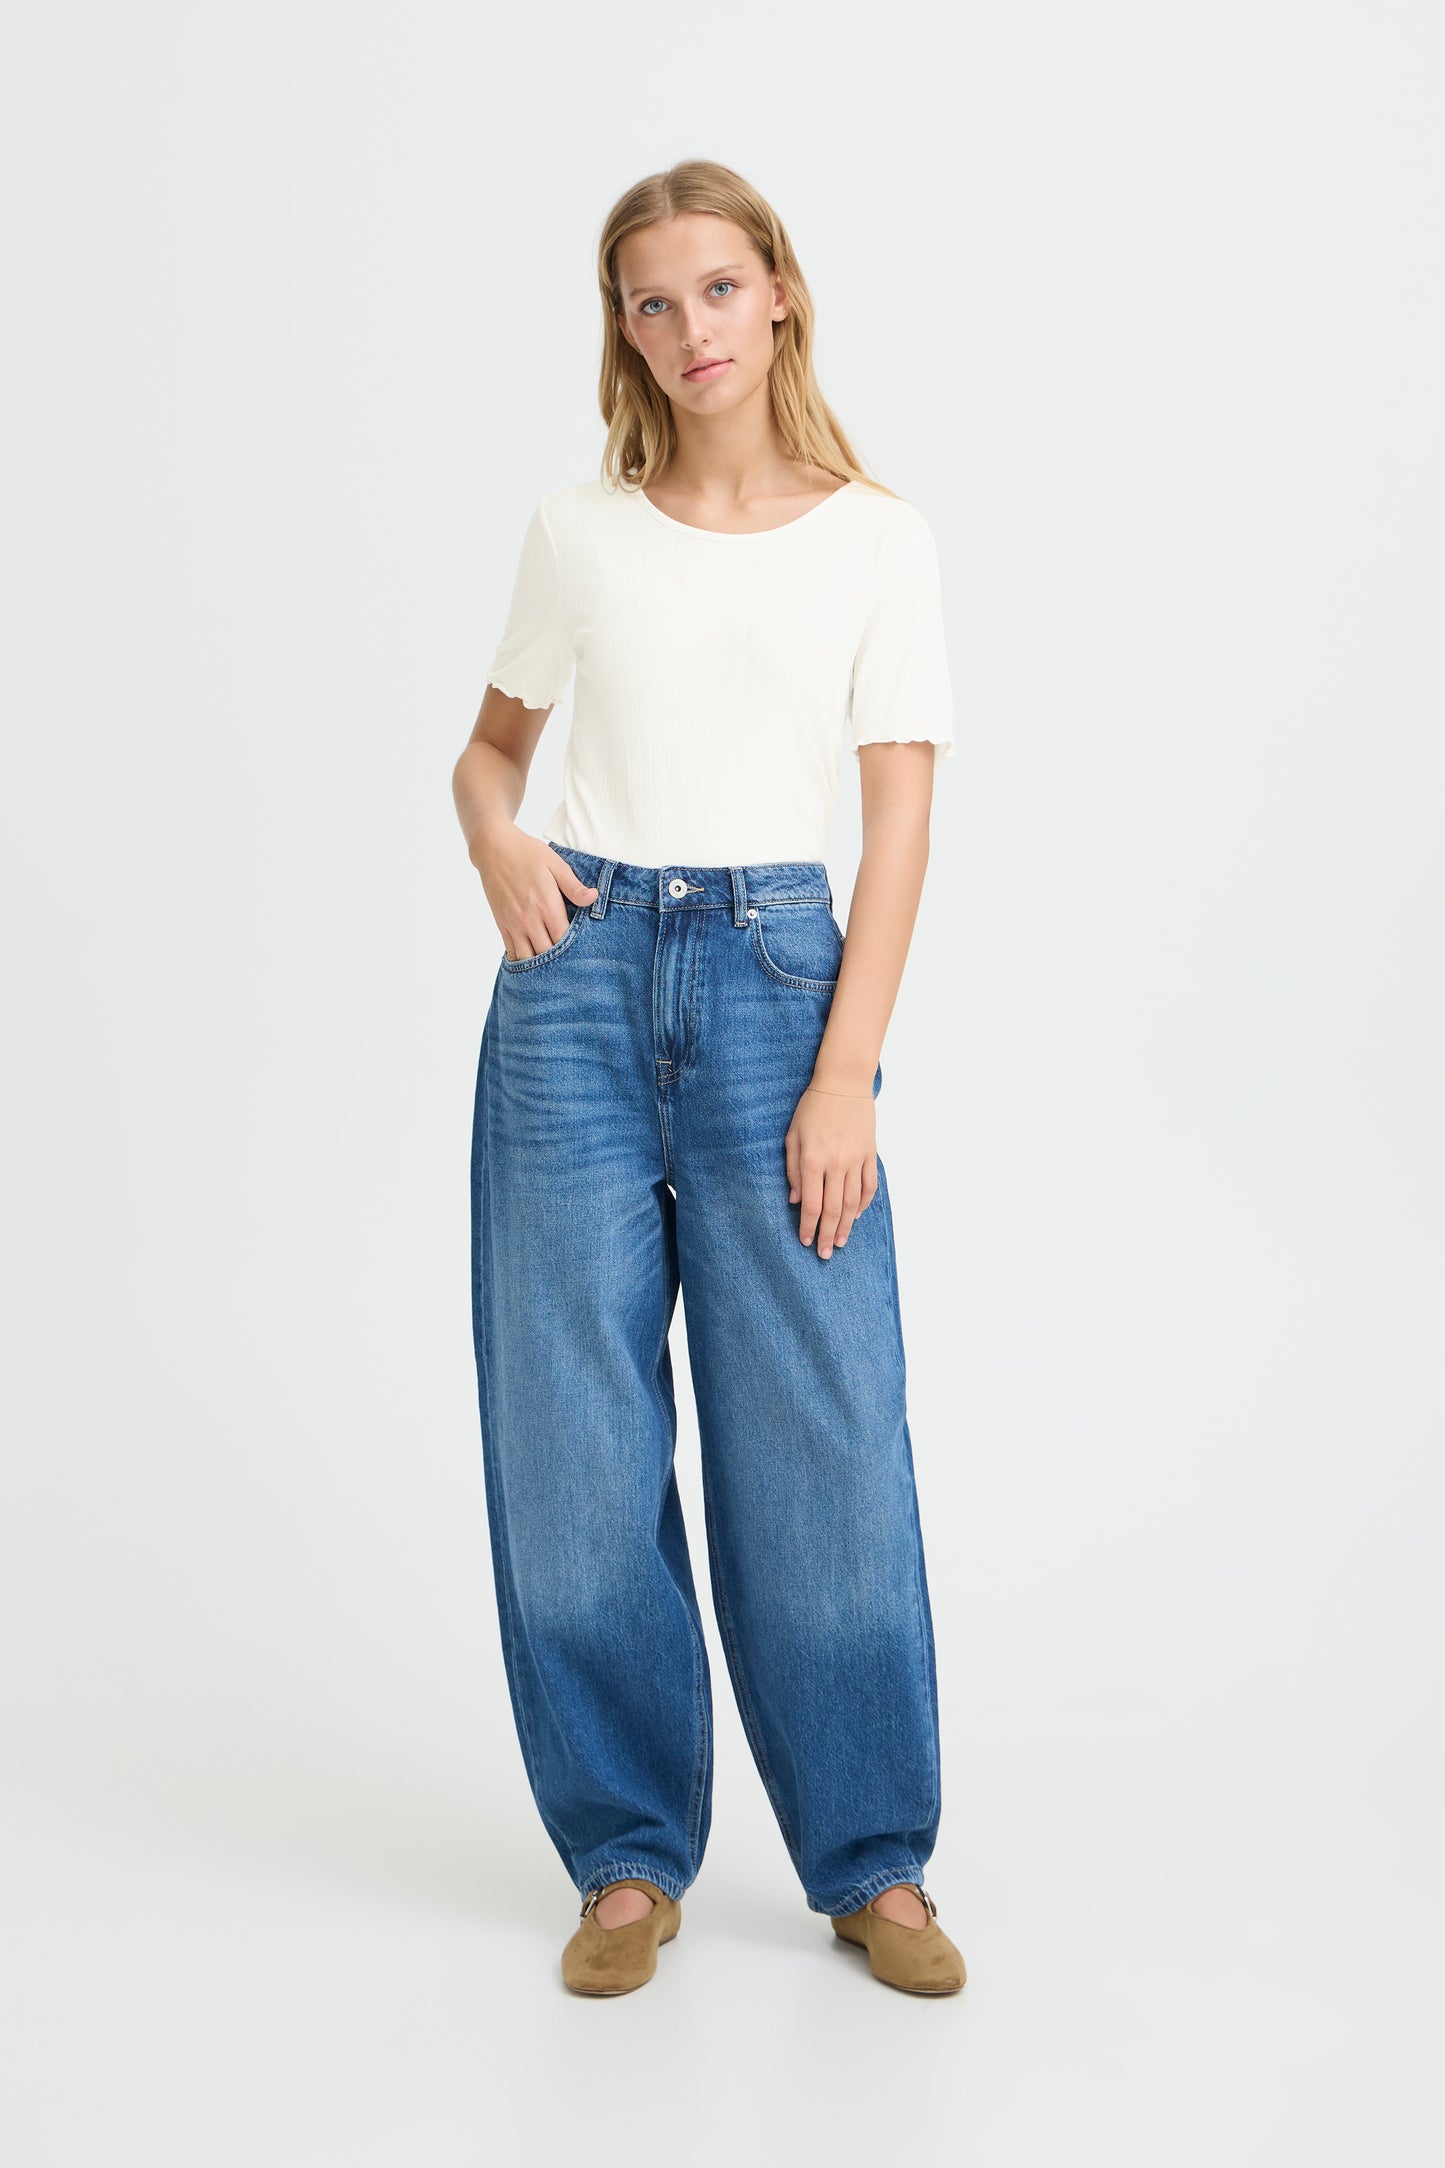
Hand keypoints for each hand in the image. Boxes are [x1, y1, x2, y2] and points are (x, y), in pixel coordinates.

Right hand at [474, 826, 597, 959]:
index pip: (564, 939)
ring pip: (528, 958)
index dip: (574, 948)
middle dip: (559, 959)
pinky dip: (522, 959)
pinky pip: (512, 951)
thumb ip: (574, 886)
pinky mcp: (502, 924)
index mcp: (546, 905)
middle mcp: (529, 919)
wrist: (494, 849)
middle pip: (547, 953)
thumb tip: (594, 898)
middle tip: (571, 960)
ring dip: (540, 963)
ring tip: (552, 964)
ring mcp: (513, 924)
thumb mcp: (556, 865)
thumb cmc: (527, 854)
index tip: (583, 948)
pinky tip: (533, 960)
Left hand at [786, 1080, 877, 1258]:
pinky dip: (864, 1204)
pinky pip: (869, 1186)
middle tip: (823, 1253)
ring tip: (839, 1242)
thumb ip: (792, 1170)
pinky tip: (856, 1216)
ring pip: (852, 1203)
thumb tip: (794, 1200)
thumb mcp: (792, 1136)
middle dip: (826, 1234)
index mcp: (813, 1160)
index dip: (807, 1226)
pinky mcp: (870, 1154)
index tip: (804, 1240)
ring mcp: (856, 1160)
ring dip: (846, 1226)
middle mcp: (836, 1164)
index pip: (810, 1204)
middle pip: (833, 1209)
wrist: (843, 1083)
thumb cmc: (812, 1108)